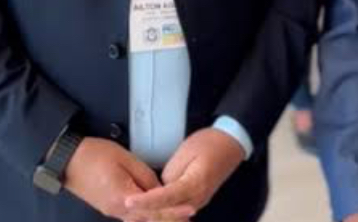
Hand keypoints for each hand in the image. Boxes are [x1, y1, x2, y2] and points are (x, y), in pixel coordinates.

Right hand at [63, 137, 190, 220]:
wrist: (68, 160)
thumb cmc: (96, 155)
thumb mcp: (126, 159)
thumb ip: (145, 176)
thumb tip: (159, 187)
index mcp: (124, 199)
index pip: (154, 210)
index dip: (174, 211)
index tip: (190, 210)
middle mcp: (118, 210)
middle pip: (147, 219)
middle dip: (168, 219)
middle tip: (187, 217)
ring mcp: (112, 210)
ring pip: (139, 219)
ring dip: (157, 219)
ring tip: (176, 217)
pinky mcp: (108, 206)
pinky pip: (131, 215)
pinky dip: (146, 215)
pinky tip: (154, 212)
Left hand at [124, 127, 244, 219]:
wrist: (231, 143)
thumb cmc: (209, 143)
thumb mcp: (186, 152)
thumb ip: (170, 173)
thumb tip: (160, 188)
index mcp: (195, 184)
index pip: (166, 197)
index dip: (145, 201)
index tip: (128, 201)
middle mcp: (197, 198)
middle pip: (168, 212)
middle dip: (146, 213)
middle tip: (126, 209)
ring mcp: (199, 201)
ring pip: (173, 214)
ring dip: (154, 214)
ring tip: (134, 211)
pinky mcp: (197, 199)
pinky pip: (178, 210)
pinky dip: (164, 211)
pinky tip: (150, 210)